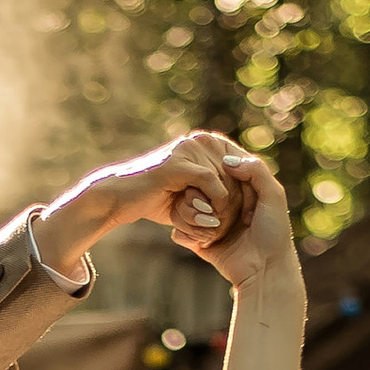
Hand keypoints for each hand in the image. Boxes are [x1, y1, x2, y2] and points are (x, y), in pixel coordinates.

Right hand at [32, 129, 257, 272]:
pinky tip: (205, 222)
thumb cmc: (156, 199)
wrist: (121, 199)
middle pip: (239, 176)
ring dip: (224, 211)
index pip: (245, 167)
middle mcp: (204, 140)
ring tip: (214, 230)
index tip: (247, 219)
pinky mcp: (181, 163)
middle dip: (238, 205)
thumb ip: (217, 189)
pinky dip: (214, 206)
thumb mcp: (193, 194)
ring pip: (228, 182)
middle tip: (227, 229)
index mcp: (209, 143)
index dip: (249, 195)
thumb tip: (246, 193)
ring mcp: (192, 148)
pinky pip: (212, 183)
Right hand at [169, 145, 296, 290]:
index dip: (216, 174)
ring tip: (204, 221)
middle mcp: (224, 206)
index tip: (218, 179)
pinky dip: (186, 233)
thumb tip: (225, 159)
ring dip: (189, 214)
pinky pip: (181, 233)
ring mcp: (210, 225)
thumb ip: (256, 171)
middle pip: (197, 190)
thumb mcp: (274, 196)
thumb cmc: (273, 234)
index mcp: (241, 192)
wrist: (264, 272)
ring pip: (185, 209)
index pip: (218, 173)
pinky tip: (200, 238)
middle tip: (208, 205)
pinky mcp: (200, 243)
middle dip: (198, 195)